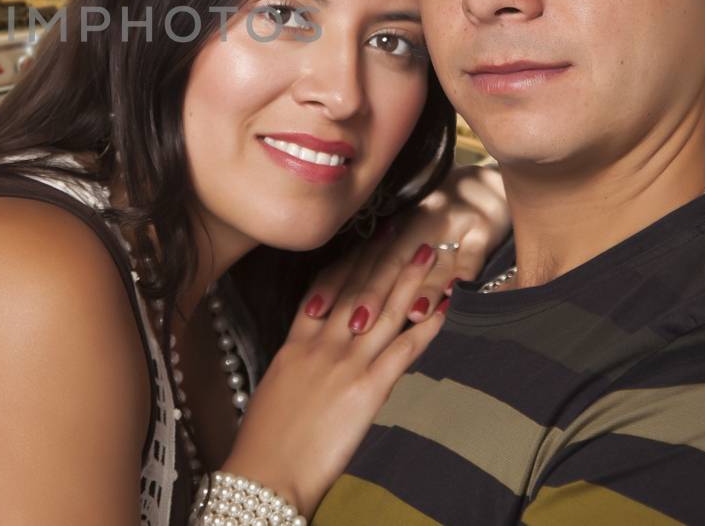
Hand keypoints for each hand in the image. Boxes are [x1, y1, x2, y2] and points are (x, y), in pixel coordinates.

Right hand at [219, 243, 445, 512]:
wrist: (265, 472)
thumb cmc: (264, 442)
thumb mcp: (274, 391)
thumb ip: (296, 367)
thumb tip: (309, 359)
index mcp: (295, 344)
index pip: (324, 290)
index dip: (348, 264)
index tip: (364, 242)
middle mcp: (321, 345)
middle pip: (356, 290)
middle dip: (381, 259)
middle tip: (401, 232)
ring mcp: (345, 363)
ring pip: (383, 310)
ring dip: (408, 280)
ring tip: (427, 254)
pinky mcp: (366, 388)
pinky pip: (402, 350)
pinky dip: (424, 327)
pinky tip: (440, 309)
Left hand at [303, 164, 506, 331]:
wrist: (486, 182)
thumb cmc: (439, 216)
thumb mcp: (405, 232)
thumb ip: (378, 261)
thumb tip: (338, 297)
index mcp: (392, 226)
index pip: (359, 260)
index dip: (335, 284)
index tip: (313, 310)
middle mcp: (416, 223)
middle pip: (391, 262)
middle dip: (372, 293)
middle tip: (355, 323)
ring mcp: (450, 225)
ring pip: (433, 260)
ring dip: (422, 287)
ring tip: (410, 313)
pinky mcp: (484, 229)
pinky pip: (474, 253)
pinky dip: (465, 272)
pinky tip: (458, 292)